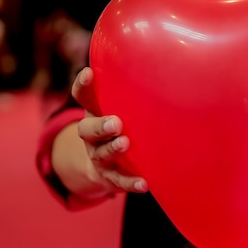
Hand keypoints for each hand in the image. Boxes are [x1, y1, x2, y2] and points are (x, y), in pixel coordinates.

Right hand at [72, 67, 147, 192]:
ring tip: (124, 143)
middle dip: (100, 126)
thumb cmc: (119, 127)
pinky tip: (144, 183)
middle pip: (87, 130)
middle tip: (115, 122)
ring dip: (113, 148)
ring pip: (102, 153)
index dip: (83, 86)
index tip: (89, 73)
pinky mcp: (110, 177)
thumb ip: (131, 92)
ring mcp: (99, 156)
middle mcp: (91, 136)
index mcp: (94, 113)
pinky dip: (131, 182)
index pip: (83, 97)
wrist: (105, 168)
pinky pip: (119, 180)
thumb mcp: (119, 108)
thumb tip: (164, 64)